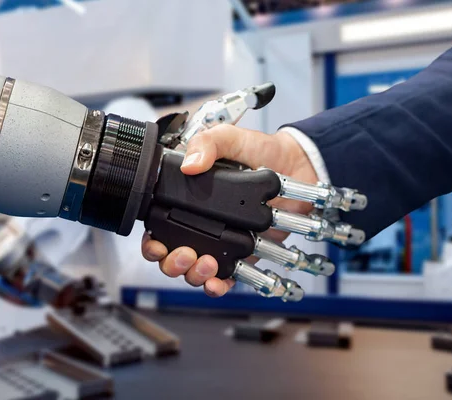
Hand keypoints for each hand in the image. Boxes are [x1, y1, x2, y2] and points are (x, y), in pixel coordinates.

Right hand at [141, 125, 318, 296]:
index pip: (158, 226)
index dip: (152, 240)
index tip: (157, 244)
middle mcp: (200, 223)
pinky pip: (225, 277)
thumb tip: (189, 165)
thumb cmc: (262, 151)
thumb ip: (208, 143)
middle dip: (171, 263)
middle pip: (171, 255)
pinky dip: (218, 286)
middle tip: (185, 255)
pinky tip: (217, 283)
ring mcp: (221, 241)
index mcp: (189, 198)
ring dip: (194, 274)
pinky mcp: (242, 254)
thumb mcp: (231, 138)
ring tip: (206, 265)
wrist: (299, 166)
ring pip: (194, 270)